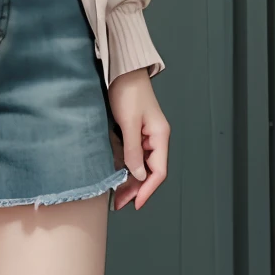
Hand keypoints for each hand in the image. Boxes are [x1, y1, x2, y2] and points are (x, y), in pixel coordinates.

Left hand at [107, 69, 168, 211]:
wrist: (121, 70)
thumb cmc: (128, 91)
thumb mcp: (129, 122)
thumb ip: (133, 150)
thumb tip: (137, 174)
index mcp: (160, 136)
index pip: (158, 171)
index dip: (148, 190)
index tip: (135, 203)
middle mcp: (155, 138)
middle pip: (149, 171)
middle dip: (135, 189)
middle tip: (119, 203)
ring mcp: (144, 136)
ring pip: (140, 165)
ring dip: (129, 181)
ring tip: (115, 195)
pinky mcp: (133, 132)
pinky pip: (132, 155)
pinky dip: (124, 167)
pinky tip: (114, 176)